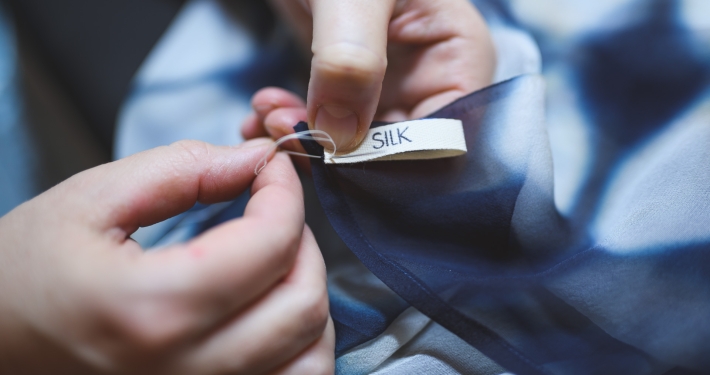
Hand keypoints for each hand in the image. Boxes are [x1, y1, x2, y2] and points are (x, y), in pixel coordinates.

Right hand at [0, 139, 333, 374]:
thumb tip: (255, 160)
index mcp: (153, 308)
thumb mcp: (88, 202)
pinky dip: (299, 345)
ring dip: (307, 295)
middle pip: (303, 303)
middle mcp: (186, 371)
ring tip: (273, 262)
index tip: (272, 168)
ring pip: (311, 355)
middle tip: (271, 211)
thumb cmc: (19, 277)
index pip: (270, 244)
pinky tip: (269, 312)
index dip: (285, 192)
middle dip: (303, 241)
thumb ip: (180, 171)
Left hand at [242, 0, 494, 153]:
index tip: (334, 158)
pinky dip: (294, 128)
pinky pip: (327, 126)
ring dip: (308, 141)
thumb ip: (350, 60)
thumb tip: (339, 140)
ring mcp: (387, 82)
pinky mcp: (347, 83)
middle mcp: (429, 76)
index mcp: (457, 53)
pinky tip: (263, 115)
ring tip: (268, 116)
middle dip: (339, 154)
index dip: (392, 160)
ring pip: (355, 145)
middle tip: (286, 133)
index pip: (444, 137)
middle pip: (397, 150)